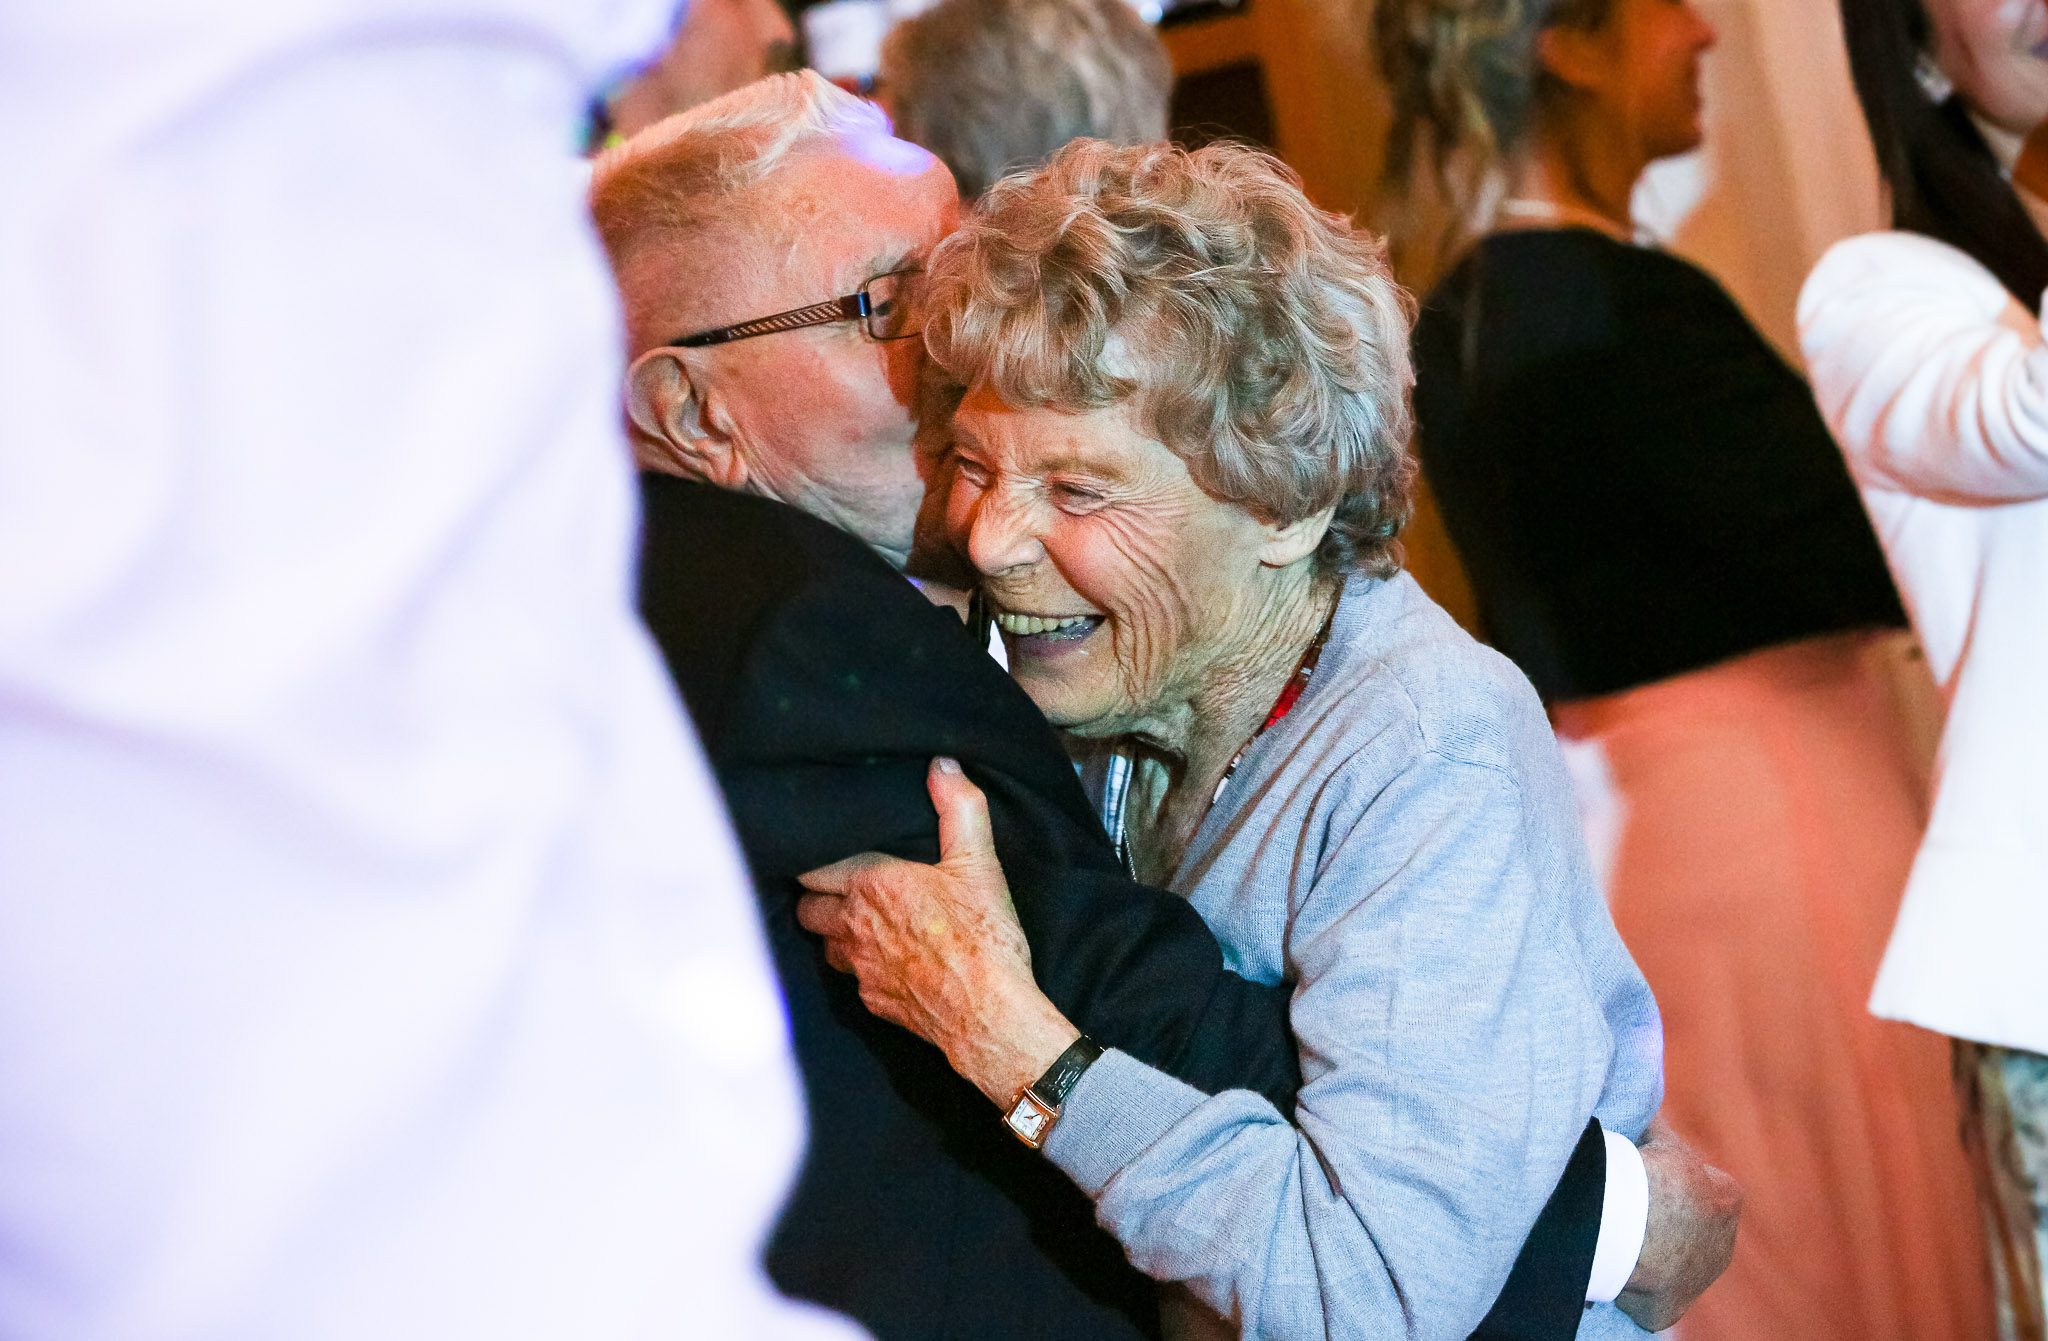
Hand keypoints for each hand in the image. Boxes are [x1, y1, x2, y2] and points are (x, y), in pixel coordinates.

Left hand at [797, 758, 1078, 1105]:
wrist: (988, 1013)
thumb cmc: (982, 936)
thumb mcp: (978, 862)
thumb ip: (958, 808)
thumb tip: (943, 767)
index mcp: (870, 884)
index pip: (812, 868)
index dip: (814, 861)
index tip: (824, 854)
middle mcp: (853, 926)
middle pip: (807, 908)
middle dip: (818, 896)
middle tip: (842, 887)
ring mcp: (860, 968)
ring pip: (825, 946)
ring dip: (836, 933)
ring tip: (862, 923)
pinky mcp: (873, 1001)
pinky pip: (853, 980)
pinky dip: (863, 968)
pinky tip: (889, 962)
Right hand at [1617, 1117, 1741, 1331]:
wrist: (1638, 1226)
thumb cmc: (1652, 1177)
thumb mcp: (1659, 1140)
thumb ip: (1659, 1125)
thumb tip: (1649, 1093)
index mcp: (1728, 1200)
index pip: (1704, 1185)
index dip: (1671, 1178)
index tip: (1647, 1175)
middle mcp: (1724, 1243)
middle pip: (1689, 1227)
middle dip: (1665, 1219)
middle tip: (1628, 1205)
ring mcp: (1699, 1278)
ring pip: (1672, 1261)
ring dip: (1651, 1251)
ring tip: (1617, 1233)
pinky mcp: (1671, 1307)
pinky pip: (1650, 1293)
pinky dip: (1634, 1283)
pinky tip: (1613, 1263)